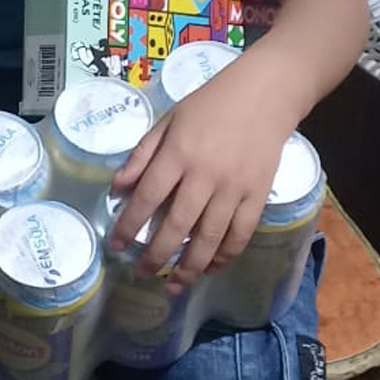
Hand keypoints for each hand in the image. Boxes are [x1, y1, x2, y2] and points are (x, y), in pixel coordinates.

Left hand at [106, 67, 292, 291]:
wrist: (264, 94)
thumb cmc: (209, 104)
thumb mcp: (168, 120)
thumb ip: (142, 155)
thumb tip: (117, 189)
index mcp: (178, 153)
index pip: (148, 197)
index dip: (129, 225)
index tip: (115, 246)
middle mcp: (205, 175)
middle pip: (177, 225)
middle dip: (156, 255)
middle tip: (141, 273)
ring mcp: (235, 188)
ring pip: (210, 238)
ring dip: (190, 267)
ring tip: (174, 285)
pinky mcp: (258, 195)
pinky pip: (240, 234)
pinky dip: (225, 256)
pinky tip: (210, 267)